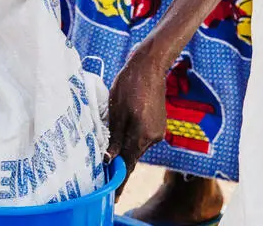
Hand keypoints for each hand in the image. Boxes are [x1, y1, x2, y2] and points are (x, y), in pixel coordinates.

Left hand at [106, 45, 168, 172]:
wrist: (149, 65)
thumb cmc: (129, 85)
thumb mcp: (116, 111)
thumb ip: (114, 138)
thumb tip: (109, 160)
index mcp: (142, 136)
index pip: (128, 166)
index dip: (119, 181)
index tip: (113, 196)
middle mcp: (154, 137)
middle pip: (132, 154)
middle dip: (119, 157)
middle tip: (104, 157)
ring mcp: (158, 130)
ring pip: (136, 144)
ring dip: (125, 141)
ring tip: (114, 125)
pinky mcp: (158, 123)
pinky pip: (142, 135)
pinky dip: (132, 133)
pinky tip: (125, 118)